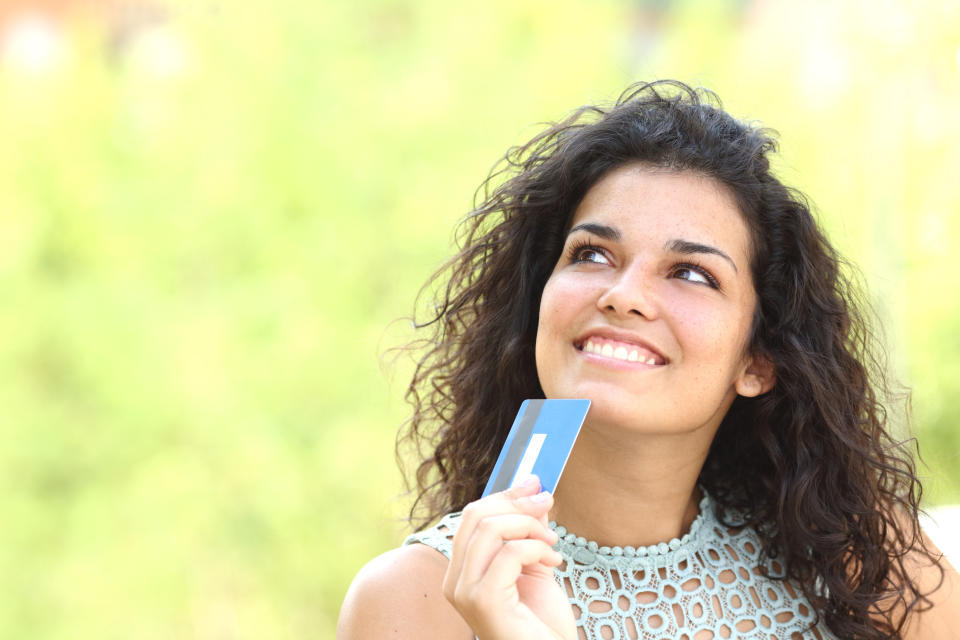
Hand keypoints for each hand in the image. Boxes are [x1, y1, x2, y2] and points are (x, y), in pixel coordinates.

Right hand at [442, 476, 576, 639]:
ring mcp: (465, 592)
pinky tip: (553, 563)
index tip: (534, 485)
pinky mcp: (483, 600)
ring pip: (490, 528)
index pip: (472, 517)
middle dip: (517, 502)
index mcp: (462, 572)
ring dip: (529, 526)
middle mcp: (455, 581)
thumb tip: (534, 492)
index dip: (504, 496)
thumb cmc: (542, 623)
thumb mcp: (536, 566)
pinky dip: (536, 549)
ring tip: (552, 544)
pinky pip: (510, 553)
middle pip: (475, 515)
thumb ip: (530, 532)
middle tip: (548, 502)